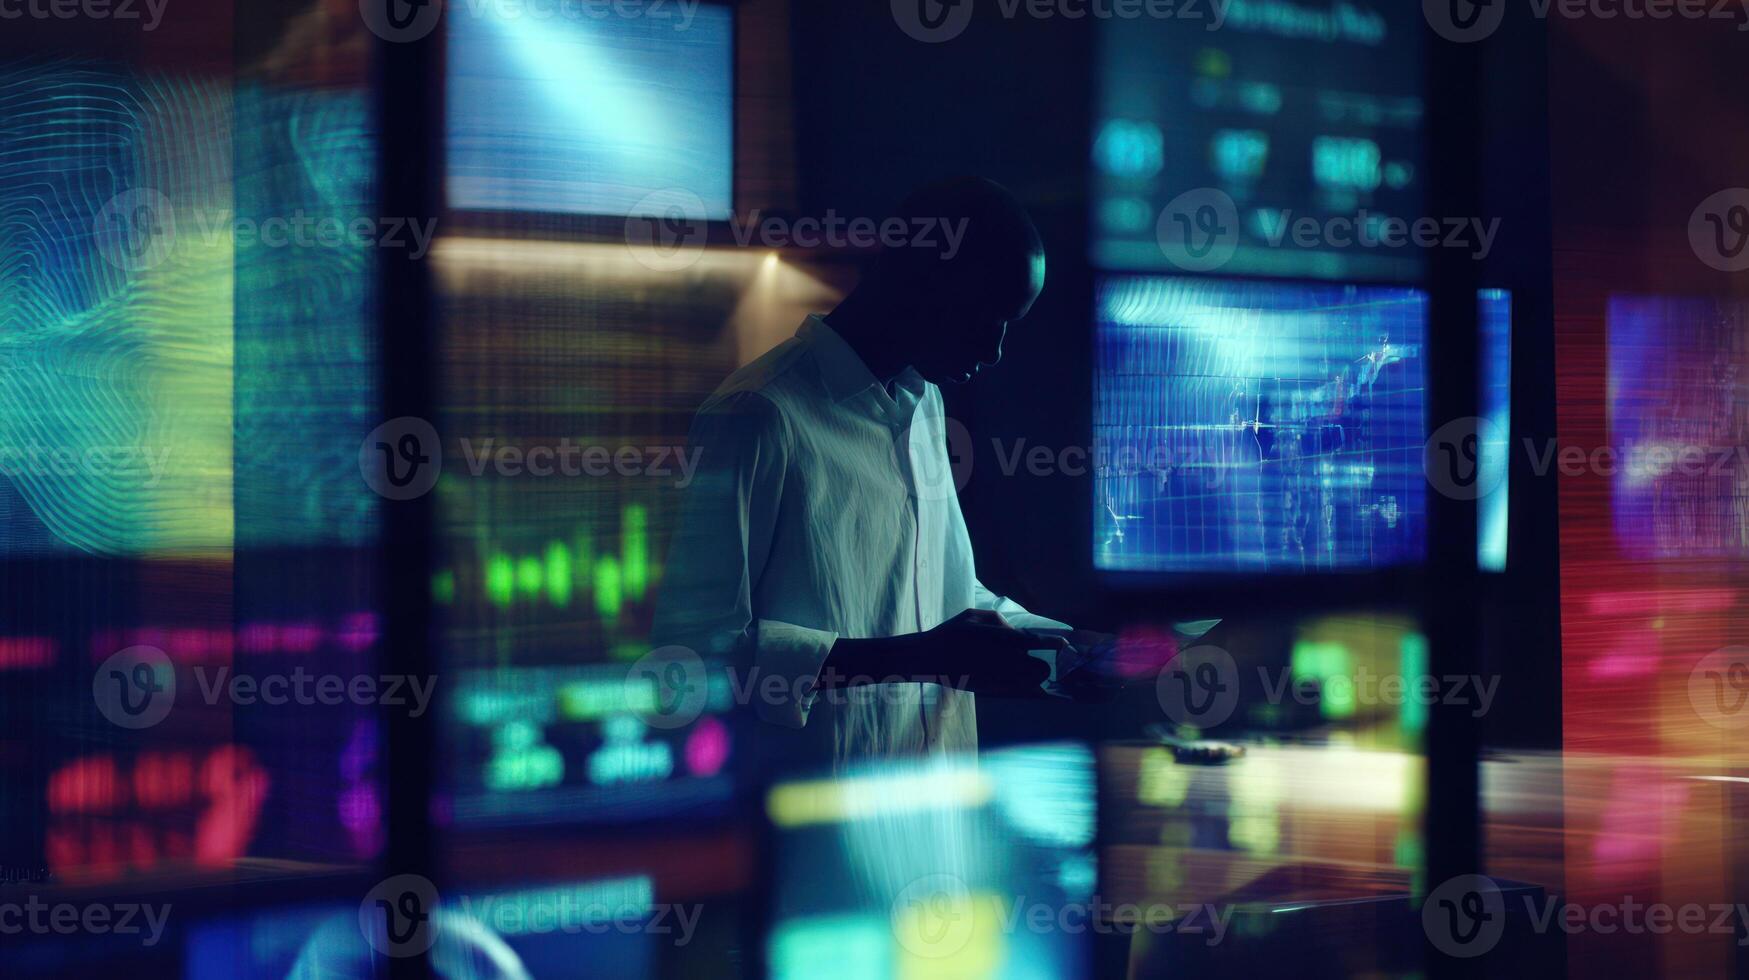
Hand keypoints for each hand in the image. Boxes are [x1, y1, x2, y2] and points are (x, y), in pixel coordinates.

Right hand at [921, 609, 1065, 697]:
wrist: (929, 659)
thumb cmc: (950, 634)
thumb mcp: (972, 616)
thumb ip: (997, 620)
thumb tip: (1012, 631)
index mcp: (1003, 639)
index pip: (1038, 641)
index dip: (1054, 644)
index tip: (1065, 645)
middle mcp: (1005, 660)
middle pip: (1040, 667)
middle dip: (1044, 665)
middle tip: (1043, 662)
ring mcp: (999, 677)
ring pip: (1030, 682)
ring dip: (1034, 678)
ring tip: (1030, 673)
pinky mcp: (991, 690)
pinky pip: (1016, 691)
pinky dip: (1022, 687)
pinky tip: (1020, 683)